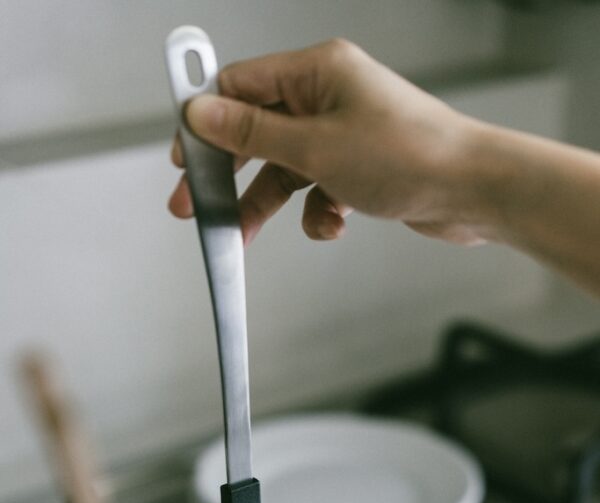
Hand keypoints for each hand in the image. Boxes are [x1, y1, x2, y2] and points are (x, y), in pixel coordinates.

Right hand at [169, 39, 484, 245]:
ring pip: (284, 169)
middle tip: (195, 206)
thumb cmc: (410, 157)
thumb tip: (200, 114)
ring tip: (245, 234)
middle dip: (228, 174)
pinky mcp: (359, 168)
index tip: (181, 158)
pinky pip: (317, 191)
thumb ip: (253, 134)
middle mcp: (329, 98)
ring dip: (267, 204)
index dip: (205, 122)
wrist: (472, 192)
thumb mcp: (316, 148)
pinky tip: (333, 224)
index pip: (240, 86)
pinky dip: (318, 214)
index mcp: (318, 71)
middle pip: (256, 133)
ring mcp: (344, 134)